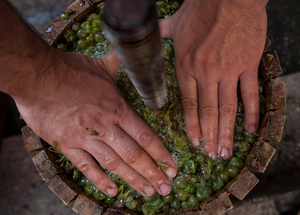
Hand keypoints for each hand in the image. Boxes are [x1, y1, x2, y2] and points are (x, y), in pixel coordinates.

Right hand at [13, 49, 176, 196]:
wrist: (35, 76)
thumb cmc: (69, 70)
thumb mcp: (100, 65)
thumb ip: (120, 64)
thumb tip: (133, 53)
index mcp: (117, 108)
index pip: (145, 136)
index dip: (161, 153)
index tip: (172, 167)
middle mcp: (105, 126)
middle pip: (134, 155)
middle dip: (152, 173)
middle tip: (166, 188)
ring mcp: (85, 138)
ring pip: (114, 164)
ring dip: (133, 180)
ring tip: (148, 192)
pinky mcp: (67, 145)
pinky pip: (86, 167)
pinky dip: (100, 180)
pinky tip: (112, 191)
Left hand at [160, 0, 267, 159]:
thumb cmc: (200, 10)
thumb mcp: (173, 25)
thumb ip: (159, 37)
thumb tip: (144, 38)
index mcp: (186, 66)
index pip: (188, 105)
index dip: (191, 127)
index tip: (193, 143)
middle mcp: (205, 73)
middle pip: (207, 112)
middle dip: (209, 137)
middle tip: (210, 155)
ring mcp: (228, 70)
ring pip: (227, 108)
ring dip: (226, 132)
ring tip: (225, 151)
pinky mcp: (247, 64)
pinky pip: (249, 93)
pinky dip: (250, 113)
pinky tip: (250, 129)